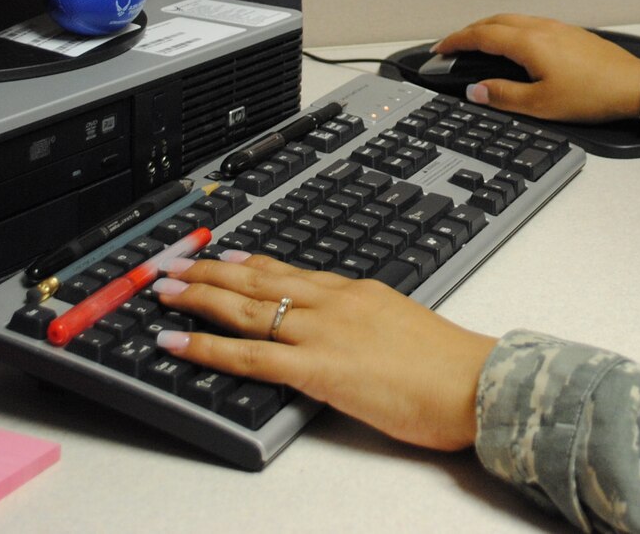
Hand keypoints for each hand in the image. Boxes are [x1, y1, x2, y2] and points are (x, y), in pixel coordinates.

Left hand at [155, 253, 496, 451]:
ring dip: (197, 297)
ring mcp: (323, 332)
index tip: (224, 256)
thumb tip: (353, 336)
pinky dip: (207, 346)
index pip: (292, 271)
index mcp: (358, 292)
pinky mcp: (317, 368)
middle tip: (173, 266)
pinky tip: (178, 341)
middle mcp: (334, 303)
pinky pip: (249, 355)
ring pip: (246, 307)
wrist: (475, 382)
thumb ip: (370, 326)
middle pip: (259, 280)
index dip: (250, 263)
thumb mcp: (405, 330)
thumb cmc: (451, 366)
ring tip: (163, 291)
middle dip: (209, 272)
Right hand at [431, 14, 639, 121]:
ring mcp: (557, 27)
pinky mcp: (569, 33)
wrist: (633, 85)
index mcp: (529, 43)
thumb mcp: (541, 104)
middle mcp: (541, 28)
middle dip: (469, 31)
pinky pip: (529, 24)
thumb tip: (476, 90)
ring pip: (513, 20)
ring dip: (489, 28)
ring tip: (477, 44)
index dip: (457, 41)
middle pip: (495, 21)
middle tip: (453, 46)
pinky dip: (509, 30)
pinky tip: (513, 46)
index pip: (482, 36)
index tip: (441, 50)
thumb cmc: (591, 95)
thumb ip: (503, 96)